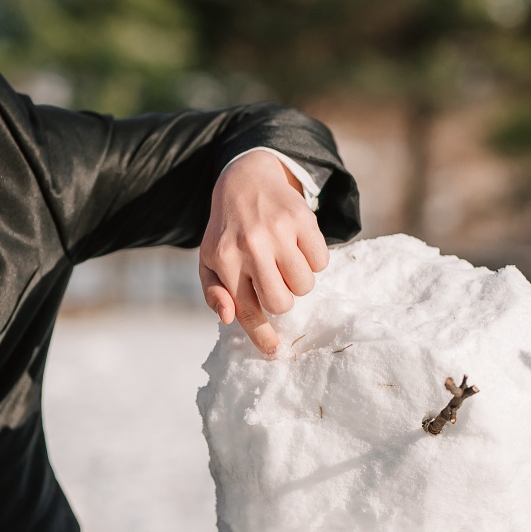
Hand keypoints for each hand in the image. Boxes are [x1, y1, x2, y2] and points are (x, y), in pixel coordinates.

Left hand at [199, 149, 328, 355]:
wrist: (245, 180)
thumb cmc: (228, 232)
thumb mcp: (209, 260)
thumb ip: (214, 293)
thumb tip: (227, 318)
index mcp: (224, 260)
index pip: (246, 309)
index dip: (262, 335)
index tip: (274, 351)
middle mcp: (250, 246)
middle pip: (281, 303)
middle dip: (281, 300)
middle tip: (275, 282)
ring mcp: (278, 231)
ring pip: (304, 285)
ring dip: (298, 281)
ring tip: (285, 262)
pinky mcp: (302, 219)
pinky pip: (321, 262)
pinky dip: (313, 261)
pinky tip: (297, 247)